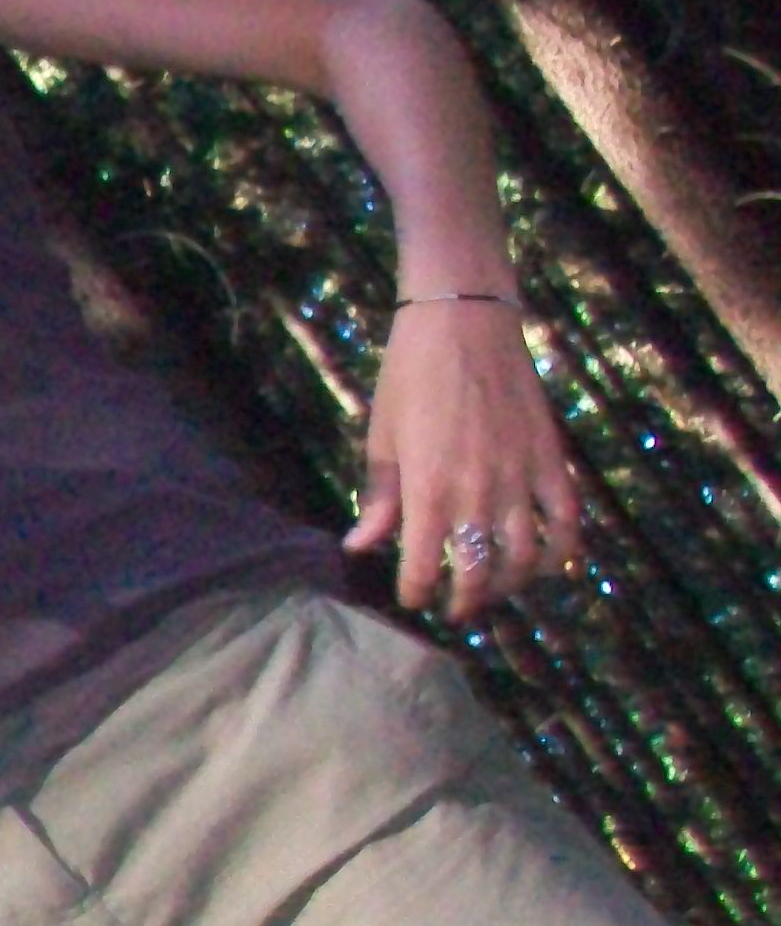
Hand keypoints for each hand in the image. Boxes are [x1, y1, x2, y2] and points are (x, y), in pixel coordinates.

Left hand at [342, 301, 579, 622]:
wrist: (463, 318)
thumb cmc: (411, 374)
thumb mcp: (383, 438)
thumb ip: (379, 500)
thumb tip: (359, 548)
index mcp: (427, 491)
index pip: (420, 572)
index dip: (414, 595)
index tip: (413, 595)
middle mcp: (475, 494)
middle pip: (476, 578)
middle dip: (463, 603)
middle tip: (455, 607)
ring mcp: (519, 479)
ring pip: (524, 561)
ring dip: (508, 586)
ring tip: (493, 588)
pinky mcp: (550, 460)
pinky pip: (566, 524)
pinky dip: (562, 554)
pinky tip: (546, 566)